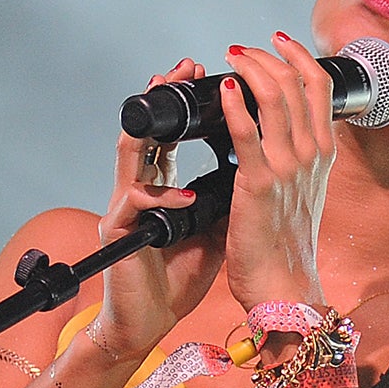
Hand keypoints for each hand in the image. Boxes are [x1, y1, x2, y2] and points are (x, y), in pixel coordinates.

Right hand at [87, 58, 228, 363]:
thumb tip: (269, 163)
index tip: (216, 72)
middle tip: (187, 67)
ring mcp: (126, 207)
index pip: (175, 132)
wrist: (150, 320)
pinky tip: (187, 194)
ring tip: (171, 104)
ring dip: (152, 126)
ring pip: (130, 152)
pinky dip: (162, 197)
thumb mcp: (216, 226)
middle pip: (147, 128)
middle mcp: (141, 187)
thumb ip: (231, 193)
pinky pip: (137, 204)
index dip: (193, 104)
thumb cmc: (179, 275)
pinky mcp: (119, 233)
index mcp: (164, 184)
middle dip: (165, 95)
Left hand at [216, 32, 335, 308]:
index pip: (319, 87)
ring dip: (250, 68)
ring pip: (274, 96)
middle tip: (242, 50)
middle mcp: (311, 156)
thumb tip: (280, 131)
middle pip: (296, 82)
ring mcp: (288, 168)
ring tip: (231, 59)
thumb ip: (297, 159)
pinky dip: (236, 103)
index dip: (298, 57)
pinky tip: (227, 88)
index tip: (276, 42)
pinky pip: (247, 131)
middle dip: (267, 56)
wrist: (284, 288)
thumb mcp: (303, 193)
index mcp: (322, 155)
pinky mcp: (259, 184)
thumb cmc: (286, 247)